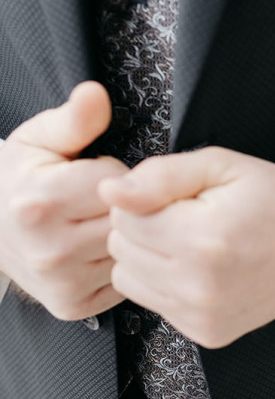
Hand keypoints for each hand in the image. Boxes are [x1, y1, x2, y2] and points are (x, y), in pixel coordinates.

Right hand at [0, 82, 128, 319]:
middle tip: (101, 200)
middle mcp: (50, 249)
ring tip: (98, 221)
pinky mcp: (72, 306)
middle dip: (126, 205)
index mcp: (40, 202)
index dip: (117, 174)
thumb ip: (73, 119)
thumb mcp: (39, 139)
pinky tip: (97, 248)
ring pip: (130, 252)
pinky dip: (120, 264)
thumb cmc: (19, 178)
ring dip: (127, 236)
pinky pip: (123, 282)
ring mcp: (61, 283)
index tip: (97, 173)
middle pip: (127, 221)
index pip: (118, 184)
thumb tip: (96, 93)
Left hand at [98, 147, 274, 348]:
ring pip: (128, 280)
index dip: (142, 200)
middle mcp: (200, 285)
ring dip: (147, 259)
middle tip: (184, 219)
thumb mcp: (219, 165)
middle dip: (142, 229)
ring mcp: (203, 315)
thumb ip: (160, 175)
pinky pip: (153, 303)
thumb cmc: (272, 200)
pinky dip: (165, 284)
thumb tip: (110, 190)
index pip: (121, 217)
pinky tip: (197, 269)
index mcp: (202, 239)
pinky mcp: (206, 332)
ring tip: (187, 244)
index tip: (175, 198)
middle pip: (120, 250)